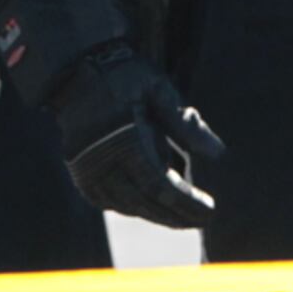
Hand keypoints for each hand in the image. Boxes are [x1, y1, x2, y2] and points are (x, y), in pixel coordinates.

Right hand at [45, 43, 224, 228]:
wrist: (73, 71)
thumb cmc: (123, 76)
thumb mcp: (159, 89)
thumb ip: (185, 123)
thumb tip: (218, 153)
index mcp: (125, 142)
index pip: (161, 186)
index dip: (186, 204)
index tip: (210, 212)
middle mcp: (103, 162)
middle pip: (145, 202)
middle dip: (176, 215)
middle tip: (201, 220)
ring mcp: (87, 170)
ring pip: (127, 205)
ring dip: (156, 214)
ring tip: (182, 216)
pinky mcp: (80, 172)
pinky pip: (109, 200)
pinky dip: (132, 206)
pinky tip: (151, 205)